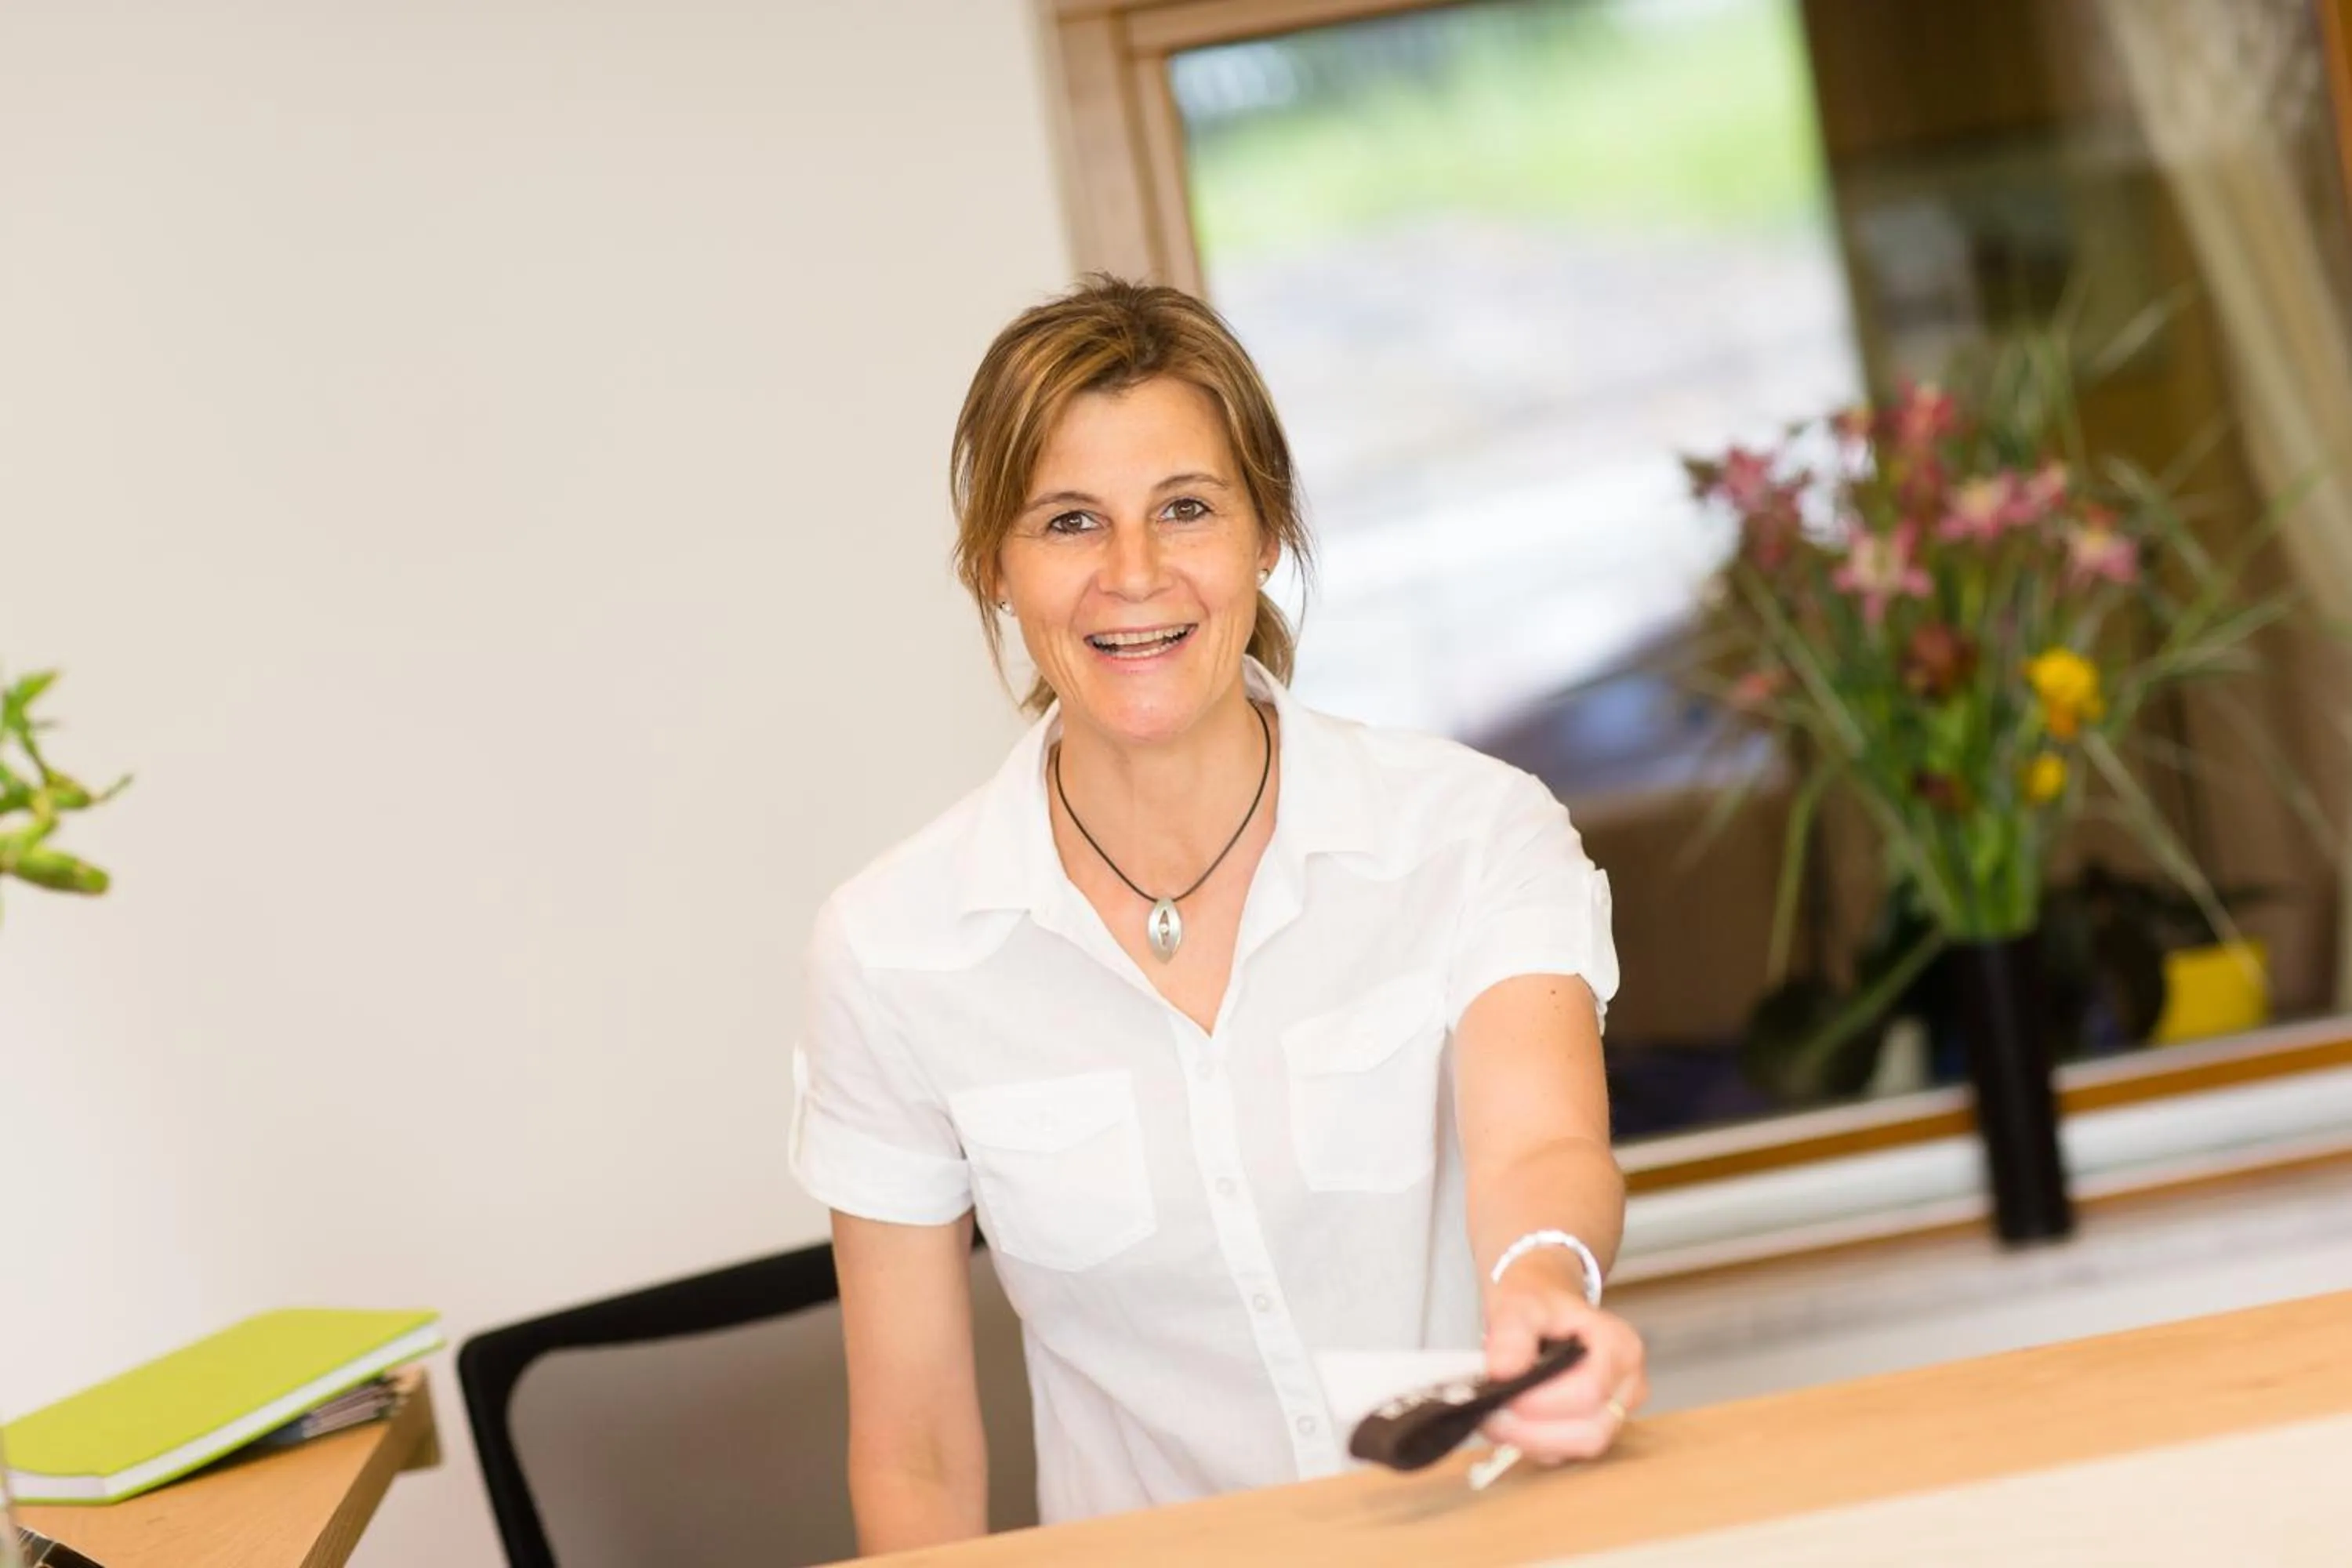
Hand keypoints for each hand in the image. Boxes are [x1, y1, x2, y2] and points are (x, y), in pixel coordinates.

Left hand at [1480, 1250, 1646, 1464]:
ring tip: (1496, 1418)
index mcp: (1620, 1346)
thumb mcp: (1518, 1304)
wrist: (1542, 1310)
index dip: (1543, 1401)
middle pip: (1592, 1431)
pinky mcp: (1594, 1430)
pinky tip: (1510, 1423)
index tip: (1502, 1391)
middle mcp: (1628, 1384)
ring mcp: (1616, 1412)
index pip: (1590, 1390)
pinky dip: (1533, 1444)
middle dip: (1535, 1430)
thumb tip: (1501, 1372)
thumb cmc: (1537, 1305)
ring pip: (1579, 1448)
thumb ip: (1510, 1334)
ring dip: (1531, 1441)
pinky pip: (1567, 1452)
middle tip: (1491, 1415)